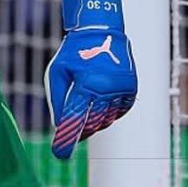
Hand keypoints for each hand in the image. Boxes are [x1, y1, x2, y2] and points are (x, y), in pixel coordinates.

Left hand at [44, 0, 137, 160]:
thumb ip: (58, 101)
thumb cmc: (74, 53)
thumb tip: (59, 127)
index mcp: (87, 84)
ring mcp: (121, 89)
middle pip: (92, 124)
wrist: (101, 31)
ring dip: (94, 122)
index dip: (67, 139)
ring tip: (85, 112)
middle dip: (80, 131)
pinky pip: (119, 112)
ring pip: (106, 120)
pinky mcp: (130, 88)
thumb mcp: (57, 73)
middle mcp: (107, 88)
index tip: (60, 155)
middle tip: (72, 132)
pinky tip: (100, 106)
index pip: (75, 119)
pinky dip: (109, 114)